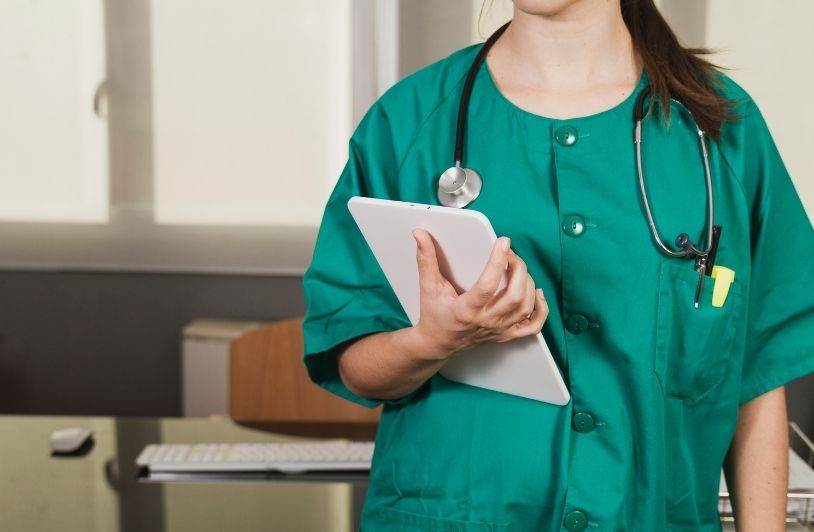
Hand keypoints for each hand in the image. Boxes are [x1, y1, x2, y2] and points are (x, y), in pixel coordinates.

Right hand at [411, 228, 548, 359]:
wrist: (438, 343)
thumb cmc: (434, 315)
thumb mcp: (428, 286)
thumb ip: (425, 259)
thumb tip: (420, 235)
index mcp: (465, 310)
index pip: (487, 285)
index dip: (498, 261)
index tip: (503, 242)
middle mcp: (485, 321)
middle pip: (514, 296)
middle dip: (518, 270)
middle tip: (511, 254)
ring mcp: (498, 329)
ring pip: (526, 307)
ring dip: (529, 284)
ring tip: (519, 269)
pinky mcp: (506, 334)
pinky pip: (533, 326)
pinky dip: (541, 309)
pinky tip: (537, 293)